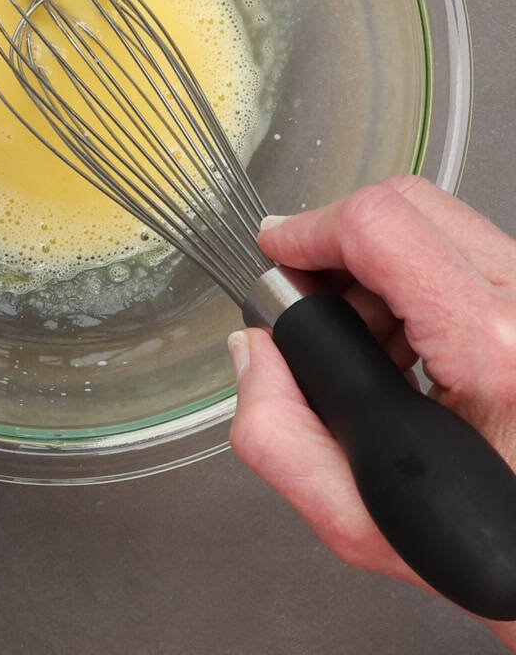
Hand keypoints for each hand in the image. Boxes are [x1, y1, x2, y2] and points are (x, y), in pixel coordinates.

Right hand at [229, 174, 515, 647]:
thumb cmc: (493, 544)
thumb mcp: (363, 523)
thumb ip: (278, 438)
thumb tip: (254, 354)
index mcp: (492, 350)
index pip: (380, 227)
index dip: (308, 230)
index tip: (276, 251)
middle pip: (408, 203)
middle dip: (337, 238)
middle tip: (309, 292)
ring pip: (438, 220)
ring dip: (376, 264)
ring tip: (364, 337)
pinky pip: (466, 251)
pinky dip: (415, 281)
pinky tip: (405, 342)